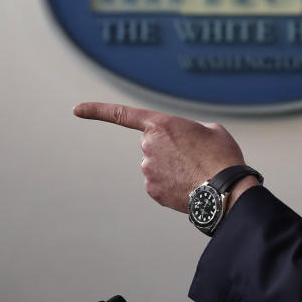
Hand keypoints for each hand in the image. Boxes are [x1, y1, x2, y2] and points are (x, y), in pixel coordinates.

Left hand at [73, 102, 246, 211]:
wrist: (225, 190)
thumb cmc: (223, 157)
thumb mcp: (213, 130)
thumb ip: (191, 130)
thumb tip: (185, 143)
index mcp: (162, 125)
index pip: (122, 115)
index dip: (97, 110)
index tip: (76, 110)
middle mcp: (148, 146)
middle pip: (154, 145)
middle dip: (170, 149)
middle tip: (196, 157)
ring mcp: (148, 170)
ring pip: (157, 165)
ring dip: (174, 168)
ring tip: (197, 173)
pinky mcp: (152, 190)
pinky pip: (160, 183)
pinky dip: (173, 184)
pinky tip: (190, 186)